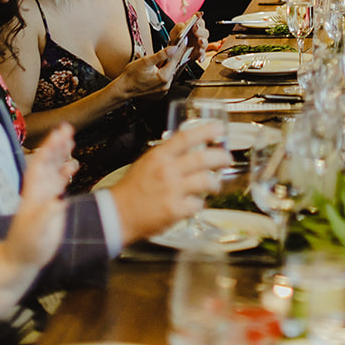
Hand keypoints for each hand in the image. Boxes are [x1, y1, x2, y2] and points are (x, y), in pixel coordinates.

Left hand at [3, 124, 74, 270]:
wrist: (21, 260)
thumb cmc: (26, 247)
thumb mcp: (36, 233)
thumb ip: (46, 216)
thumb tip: (59, 201)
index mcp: (33, 193)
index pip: (41, 164)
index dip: (49, 149)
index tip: (58, 134)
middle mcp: (39, 190)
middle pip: (48, 161)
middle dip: (56, 145)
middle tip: (67, 128)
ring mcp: (45, 196)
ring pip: (54, 169)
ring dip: (61, 154)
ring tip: (70, 139)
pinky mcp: (52, 204)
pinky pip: (60, 182)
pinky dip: (66, 172)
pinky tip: (73, 165)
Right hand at [108, 121, 230, 245]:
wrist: (118, 215)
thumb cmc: (132, 189)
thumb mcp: (147, 162)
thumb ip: (168, 154)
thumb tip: (190, 146)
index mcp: (160, 156)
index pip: (186, 137)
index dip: (206, 131)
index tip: (219, 129)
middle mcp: (167, 171)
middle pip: (202, 158)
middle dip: (220, 157)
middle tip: (226, 159)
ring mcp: (172, 191)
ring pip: (205, 181)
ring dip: (215, 183)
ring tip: (215, 185)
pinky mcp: (175, 210)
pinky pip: (197, 204)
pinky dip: (199, 204)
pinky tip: (196, 203)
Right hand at [116, 45, 184, 100]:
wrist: (123, 89)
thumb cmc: (131, 76)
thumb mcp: (146, 61)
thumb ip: (161, 55)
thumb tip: (173, 49)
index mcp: (163, 77)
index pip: (175, 59)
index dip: (180, 49)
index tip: (184, 42)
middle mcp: (165, 85)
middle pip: (174, 67)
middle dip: (175, 57)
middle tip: (176, 47)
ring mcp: (163, 90)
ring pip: (170, 74)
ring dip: (169, 66)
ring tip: (165, 58)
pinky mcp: (160, 93)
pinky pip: (166, 81)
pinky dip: (165, 74)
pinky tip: (160, 69)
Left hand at [168, 16, 208, 67]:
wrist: (174, 52)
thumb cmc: (176, 39)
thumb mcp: (175, 31)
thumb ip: (179, 27)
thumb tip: (183, 27)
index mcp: (195, 27)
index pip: (199, 21)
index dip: (199, 17)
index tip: (198, 16)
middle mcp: (200, 35)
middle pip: (204, 32)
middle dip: (200, 29)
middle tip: (196, 27)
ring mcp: (200, 45)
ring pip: (205, 43)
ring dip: (203, 42)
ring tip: (200, 41)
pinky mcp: (199, 54)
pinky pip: (202, 55)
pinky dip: (201, 57)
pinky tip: (199, 59)